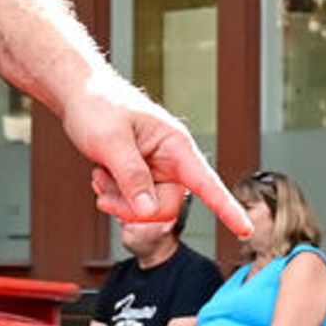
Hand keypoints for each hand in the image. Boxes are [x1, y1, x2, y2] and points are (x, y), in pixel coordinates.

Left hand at [61, 70, 249, 241]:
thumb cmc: (98, 105)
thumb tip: (147, 211)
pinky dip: (113, 196)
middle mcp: (171, 160)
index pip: (208, 183)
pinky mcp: (142, 177)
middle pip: (166, 207)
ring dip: (119, 200)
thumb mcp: (111, 141)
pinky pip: (133, 204)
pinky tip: (102, 175)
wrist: (80, 95)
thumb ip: (131, 176)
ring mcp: (156, 170)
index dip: (227, 208)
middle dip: (133, 208)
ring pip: (146, 209)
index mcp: (176, 145)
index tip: (246, 230)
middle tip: (104, 194)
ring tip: (101, 175)